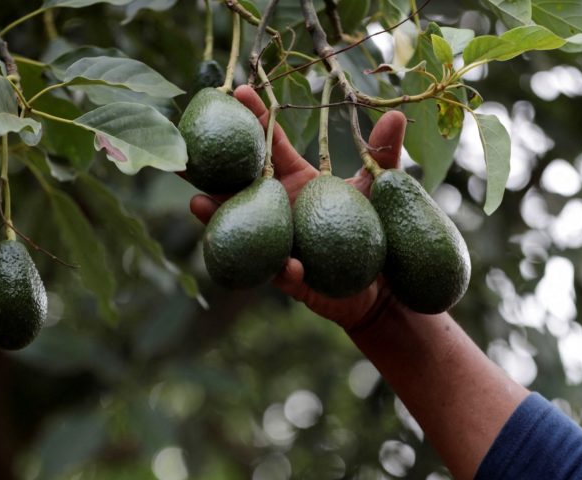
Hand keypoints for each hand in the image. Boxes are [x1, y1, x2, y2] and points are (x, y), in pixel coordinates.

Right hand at [189, 85, 406, 329]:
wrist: (381, 286)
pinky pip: (282, 272)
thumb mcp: (377, 188)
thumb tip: (397, 115)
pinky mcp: (292, 277)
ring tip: (198, 203)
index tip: (237, 92)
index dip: (255, 119)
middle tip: (184, 148)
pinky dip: (285, 269)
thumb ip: (382, 153)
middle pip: (239, 184)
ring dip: (219, 216)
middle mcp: (281, 209)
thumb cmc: (377, 231)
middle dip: (210, 166)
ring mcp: (280, 242)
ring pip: (242, 227)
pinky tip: (289, 265)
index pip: (270, 145)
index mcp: (297, 181)